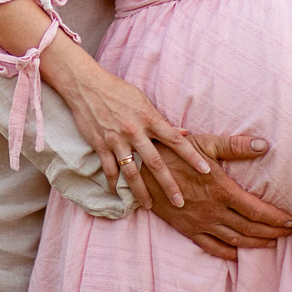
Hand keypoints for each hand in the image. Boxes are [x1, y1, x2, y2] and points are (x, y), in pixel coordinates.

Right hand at [41, 40, 214, 210]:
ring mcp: (116, 139)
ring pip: (132, 172)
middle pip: (156, 163)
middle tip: (180, 202)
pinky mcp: (100, 144)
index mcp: (149, 118)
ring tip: (149, 206)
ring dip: (141, 192)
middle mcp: (134, 131)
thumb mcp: (142, 100)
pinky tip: (117, 193)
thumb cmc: (117, 89)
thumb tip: (184, 132)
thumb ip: (161, 120)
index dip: (192, 156)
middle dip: (169, 185)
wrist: (85, 84)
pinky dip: (113, 183)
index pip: (176, 140)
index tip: (206, 170)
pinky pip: (109, 169)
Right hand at [140, 133, 291, 259]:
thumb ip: (235, 146)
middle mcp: (213, 211)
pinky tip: (240, 253)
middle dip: (272, 232)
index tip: (291, 221)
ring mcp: (200, 223)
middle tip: (288, 234)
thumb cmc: (173, 151)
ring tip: (272, 243)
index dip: (276, 218)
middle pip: (250, 228)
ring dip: (256, 243)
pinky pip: (212, 247)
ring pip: (235, 240)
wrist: (141, 169)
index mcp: (221, 190)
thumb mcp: (204, 143)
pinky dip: (229, 252)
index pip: (257, 210)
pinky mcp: (187, 229)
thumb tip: (264, 145)